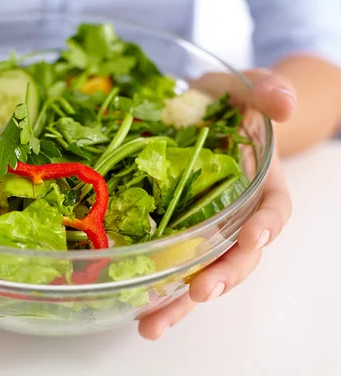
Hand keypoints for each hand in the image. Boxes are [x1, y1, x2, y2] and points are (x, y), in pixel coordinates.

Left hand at [138, 68, 293, 338]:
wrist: (205, 116)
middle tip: (199, 294)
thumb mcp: (248, 88)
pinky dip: (153, 288)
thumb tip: (282, 105)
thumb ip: (267, 90)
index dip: (265, 227)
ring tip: (152, 326)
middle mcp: (236, 218)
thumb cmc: (230, 102)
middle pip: (236, 258)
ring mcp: (204, 231)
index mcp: (262, 186)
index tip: (252, 239)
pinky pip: (167, 264)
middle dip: (221, 278)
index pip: (273, 212)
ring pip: (199, 273)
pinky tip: (131, 307)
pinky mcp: (173, 234)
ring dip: (180, 302)